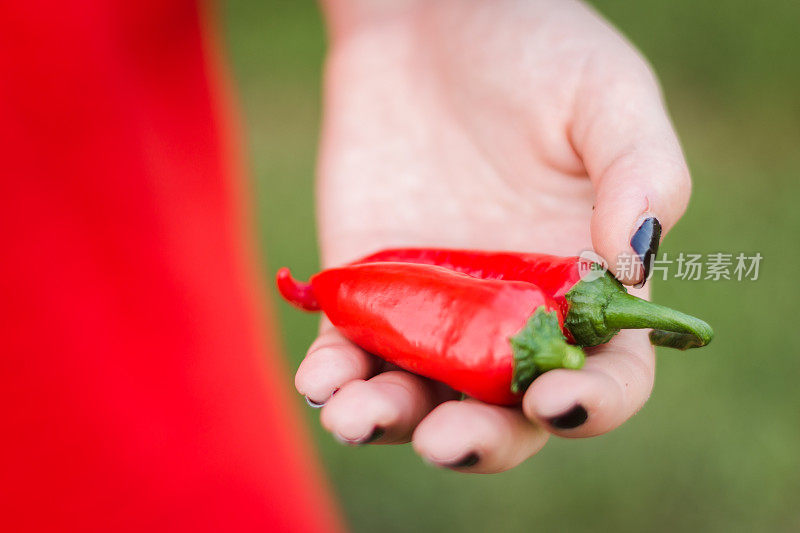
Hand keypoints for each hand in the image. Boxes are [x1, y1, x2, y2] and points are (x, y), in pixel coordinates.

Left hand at [295, 0, 690, 472]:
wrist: (426, 19)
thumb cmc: (532, 48)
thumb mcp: (605, 93)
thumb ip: (640, 172)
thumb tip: (636, 264)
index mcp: (585, 286)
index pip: (608, 374)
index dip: (594, 401)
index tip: (558, 398)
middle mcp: (511, 315)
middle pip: (504, 410)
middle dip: (479, 438)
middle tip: (448, 439)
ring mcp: (435, 310)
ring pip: (418, 395)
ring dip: (389, 421)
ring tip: (357, 415)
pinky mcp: (367, 290)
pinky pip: (349, 351)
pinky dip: (333, 377)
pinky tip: (322, 380)